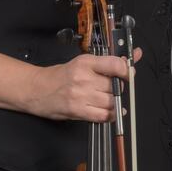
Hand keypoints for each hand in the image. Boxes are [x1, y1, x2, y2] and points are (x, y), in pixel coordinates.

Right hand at [19, 48, 139, 121]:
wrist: (35, 89)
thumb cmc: (60, 76)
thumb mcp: (84, 63)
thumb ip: (110, 61)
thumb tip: (136, 54)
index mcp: (85, 62)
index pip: (116, 65)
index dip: (127, 71)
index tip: (128, 74)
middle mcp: (83, 78)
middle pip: (115, 85)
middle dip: (119, 88)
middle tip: (113, 88)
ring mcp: (80, 95)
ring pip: (111, 101)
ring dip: (114, 103)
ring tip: (108, 99)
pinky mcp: (77, 110)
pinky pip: (103, 115)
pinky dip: (111, 115)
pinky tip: (110, 112)